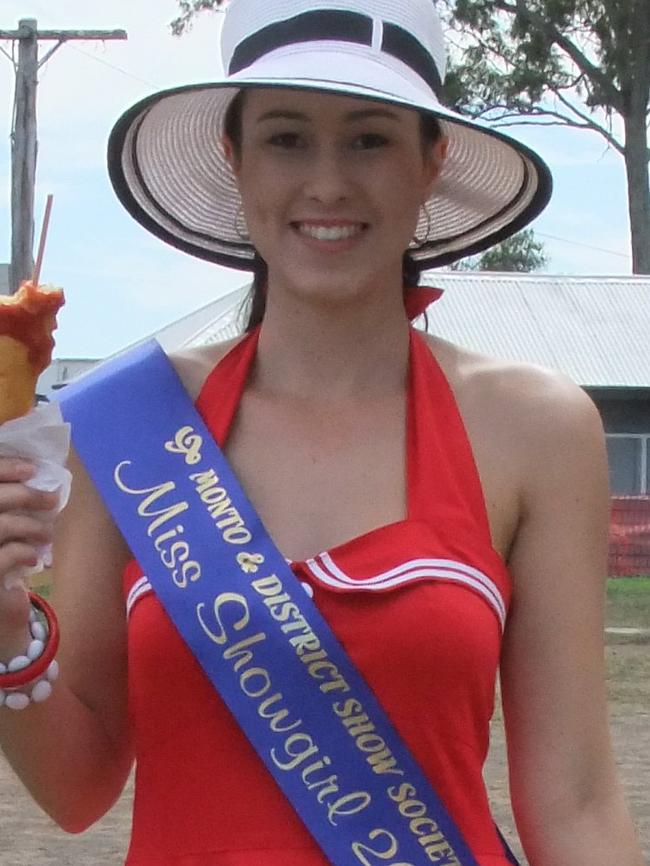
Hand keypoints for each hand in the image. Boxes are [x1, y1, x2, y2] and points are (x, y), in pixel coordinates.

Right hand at [0, 458, 57, 658]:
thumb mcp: (3, 530)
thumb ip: (8, 505)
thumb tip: (36, 476)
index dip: (4, 468)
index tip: (32, 469)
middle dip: (26, 495)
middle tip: (52, 500)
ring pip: (1, 525)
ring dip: (31, 527)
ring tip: (46, 536)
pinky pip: (5, 555)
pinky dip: (25, 552)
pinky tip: (34, 559)